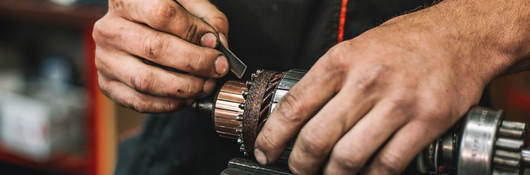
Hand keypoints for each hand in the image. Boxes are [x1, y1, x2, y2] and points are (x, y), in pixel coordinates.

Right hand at [92, 0, 228, 112]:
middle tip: (217, 68)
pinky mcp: (107, 84)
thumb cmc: (164, 15)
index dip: (193, 31)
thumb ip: (207, 20)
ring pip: (146, 80)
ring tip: (205, 85)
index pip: (162, 14)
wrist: (135, 28)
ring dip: (183, 87)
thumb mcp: (188, 5)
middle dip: (194, 62)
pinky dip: (168, 104)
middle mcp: (110, 29)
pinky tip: (187, 98)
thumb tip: (217, 45)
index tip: (215, 44)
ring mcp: (105, 58)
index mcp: (127, 0)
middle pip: (155, 48)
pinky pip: (139, 101)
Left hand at [253, 1, 525, 173]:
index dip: (273, 137)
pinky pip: (388, 164)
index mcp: (341, 61)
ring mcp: (397, 103)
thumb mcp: (356, 49)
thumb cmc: (405, 42)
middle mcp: (366, 81)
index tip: (265, 152)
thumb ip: (328, 81)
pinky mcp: (426, 122)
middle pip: (317, 138)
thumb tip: (298, 117)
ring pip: (348, 158)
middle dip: (300, 165)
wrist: (460, 36)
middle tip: (298, 170)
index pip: (295, 106)